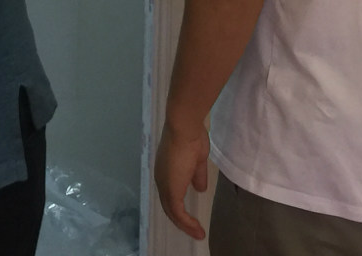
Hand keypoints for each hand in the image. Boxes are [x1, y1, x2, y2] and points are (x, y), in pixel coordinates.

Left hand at [154, 119, 209, 239]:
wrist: (184, 128)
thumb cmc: (191, 138)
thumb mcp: (198, 159)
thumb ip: (198, 175)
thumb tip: (200, 188)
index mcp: (166, 170)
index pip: (170, 193)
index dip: (180, 204)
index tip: (191, 214)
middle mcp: (161, 179)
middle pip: (169, 206)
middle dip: (182, 220)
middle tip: (195, 229)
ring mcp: (164, 185)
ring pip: (172, 212)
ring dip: (185, 225)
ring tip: (198, 233)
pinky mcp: (171, 191)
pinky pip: (178, 213)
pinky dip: (187, 223)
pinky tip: (197, 229)